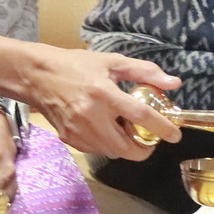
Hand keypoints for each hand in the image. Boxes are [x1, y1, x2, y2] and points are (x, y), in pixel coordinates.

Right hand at [19, 44, 181, 160]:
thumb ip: (145, 72)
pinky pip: (97, 150)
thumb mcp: (112, 62)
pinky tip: (106, 129)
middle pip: (127, 148)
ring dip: (125, 146)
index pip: (140, 116)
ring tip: (124, 129)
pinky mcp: (69, 139)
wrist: (37, 76)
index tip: (175, 135)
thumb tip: (174, 83)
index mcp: (104, 94)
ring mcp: (79, 132)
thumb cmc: (76, 65)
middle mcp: (91, 117)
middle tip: (149, 138)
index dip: (162, 128)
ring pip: (113, 152)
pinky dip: (107, 144)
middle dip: (144, 148)